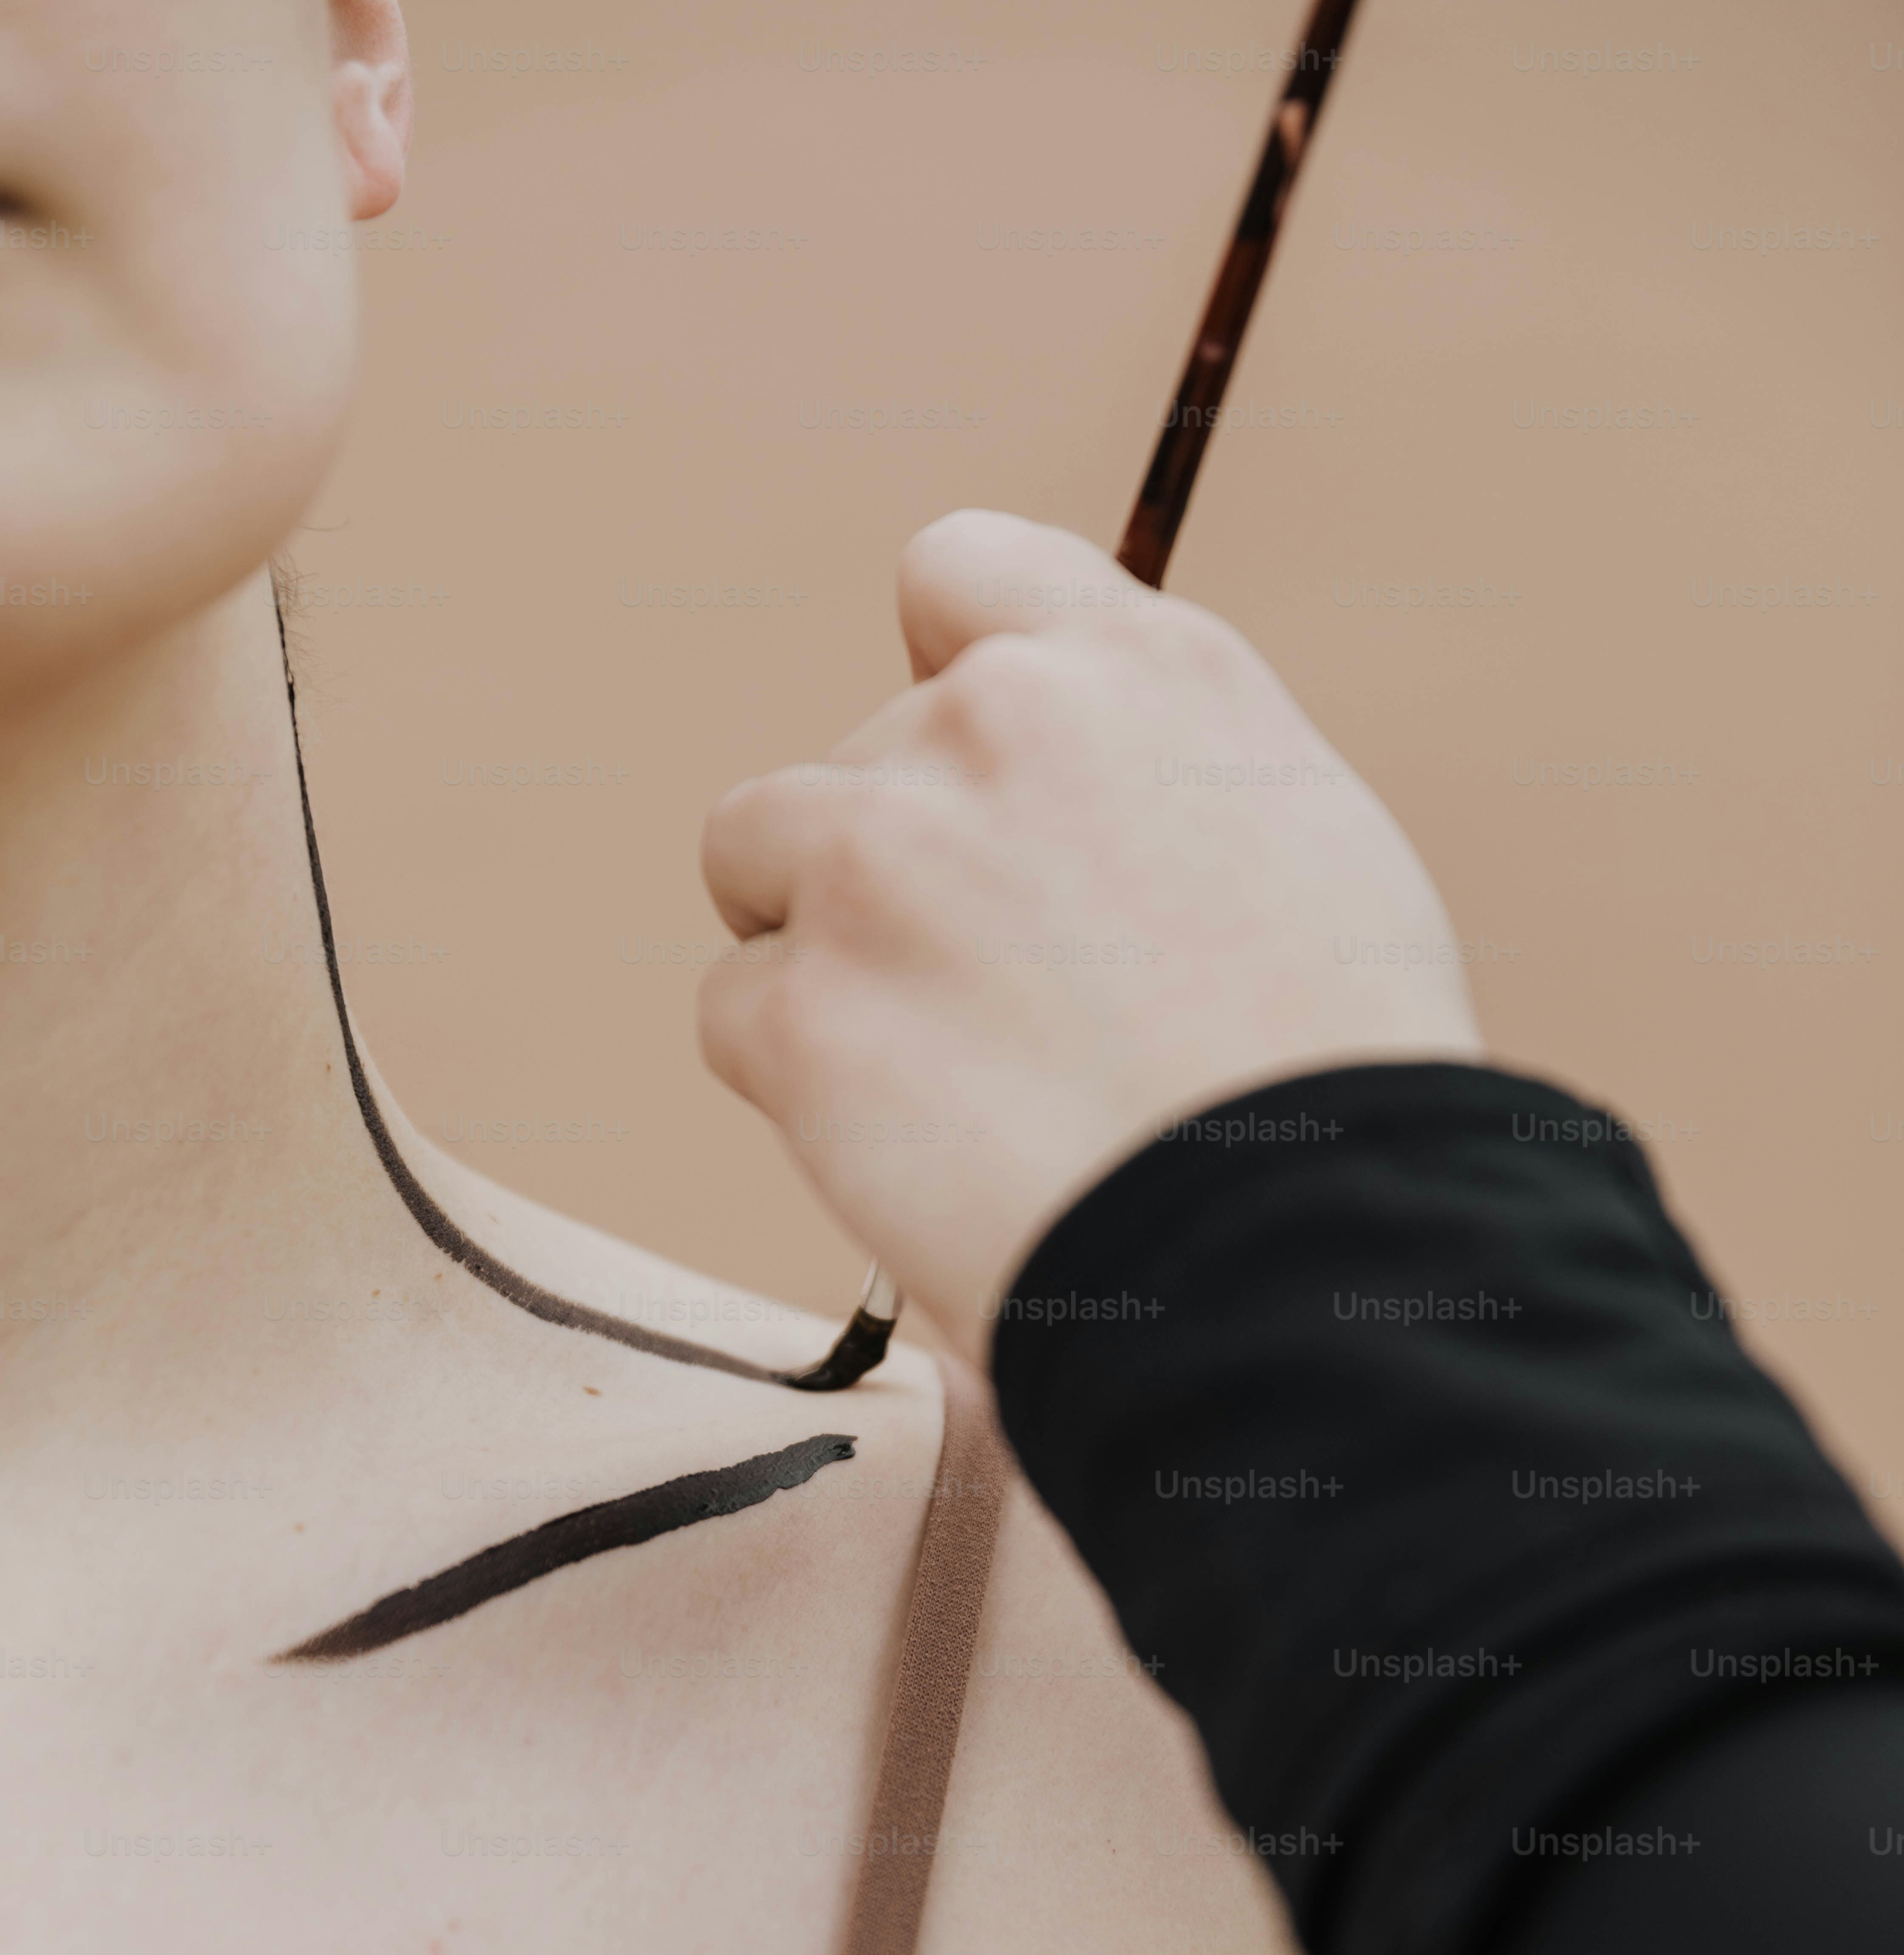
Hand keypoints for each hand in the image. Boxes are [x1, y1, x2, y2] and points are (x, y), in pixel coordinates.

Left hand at [698, 511, 1481, 1365]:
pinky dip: (797, 1076)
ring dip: (815, 937)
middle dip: (903, 865)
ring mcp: (880, 857)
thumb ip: (1147, 782)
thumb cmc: (1325, 1077)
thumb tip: (1059, 812)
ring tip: (935, 1058)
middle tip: (1007, 1004)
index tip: (963, 767)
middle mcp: (993, 723)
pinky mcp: (803, 1007)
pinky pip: (737, 1010)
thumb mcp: (1291, 844)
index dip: (940, 666)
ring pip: (757, 852)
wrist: (1296, 1241)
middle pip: (860, 761)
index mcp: (1139, 668)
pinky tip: (909, 1139)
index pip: (960, 571)